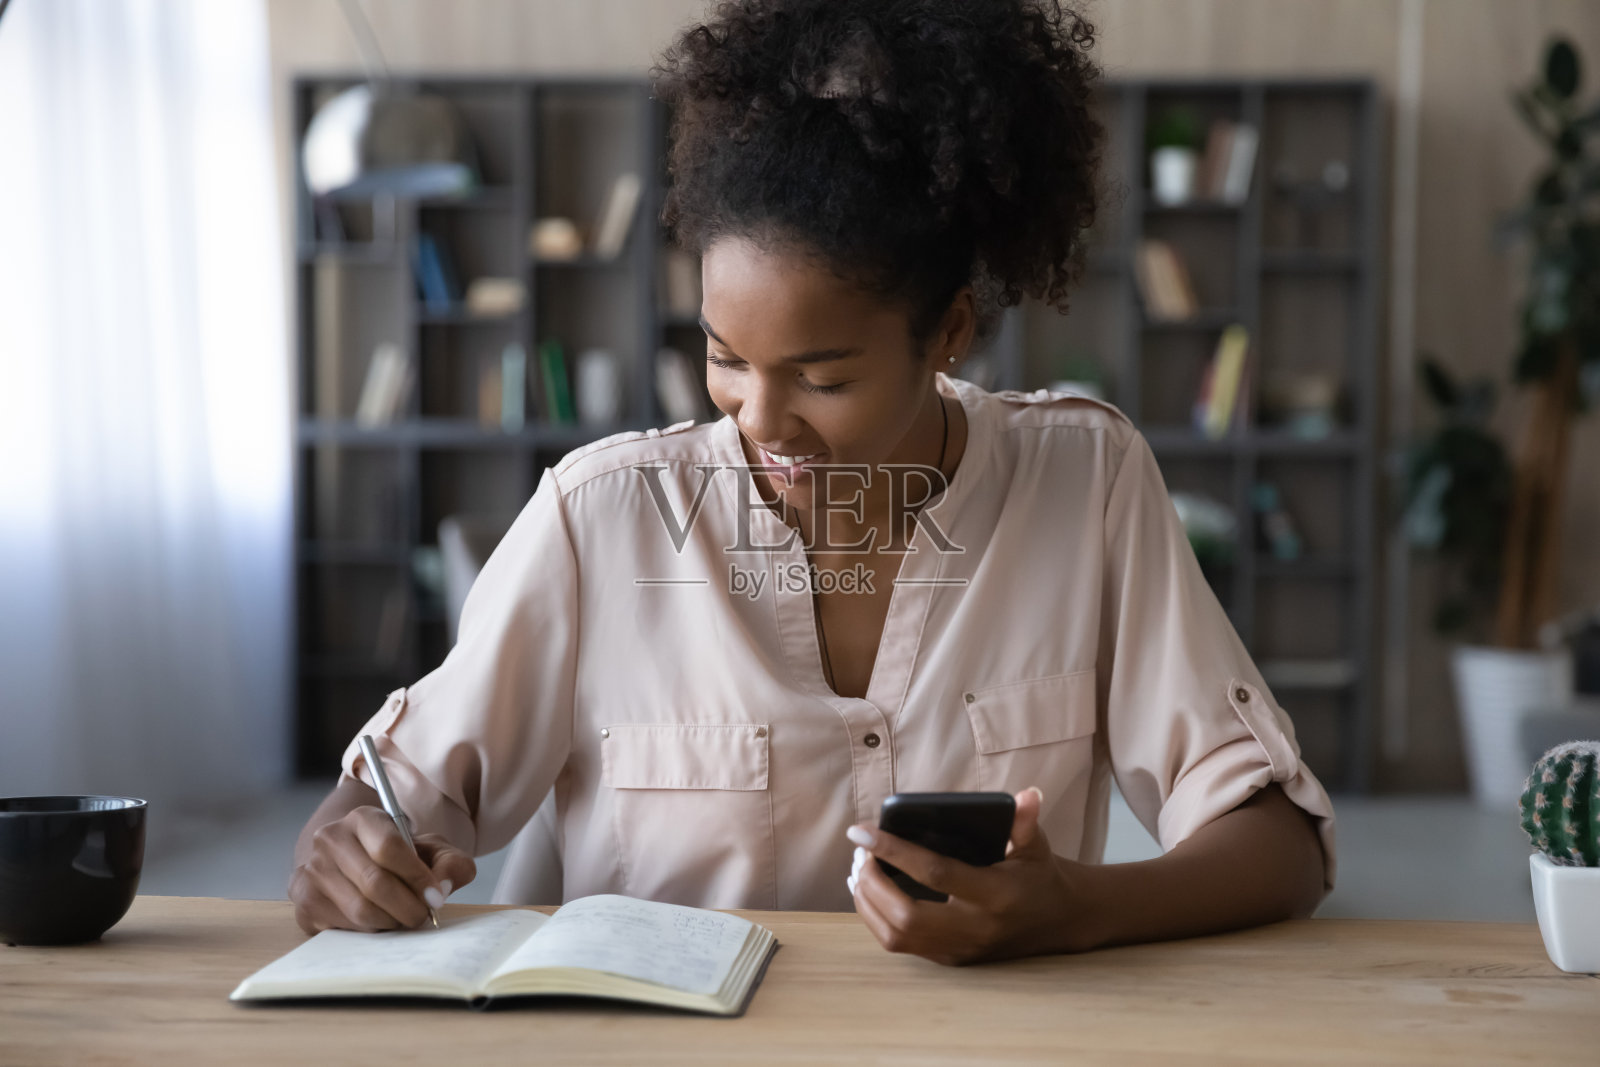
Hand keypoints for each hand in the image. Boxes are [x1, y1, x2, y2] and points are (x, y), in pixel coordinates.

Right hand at [289, 806, 475, 935]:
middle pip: (375, 883)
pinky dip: (369, 931)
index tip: (435, 896)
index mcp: (363, 818)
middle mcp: (330, 839)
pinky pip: (344, 927)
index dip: (417, 877)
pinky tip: (377, 921)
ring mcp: (312, 871)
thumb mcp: (431, 851)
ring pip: (360, 910)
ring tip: (402, 918)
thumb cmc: (398, 858)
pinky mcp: (303, 903)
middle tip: (422, 916)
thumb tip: (441, 889)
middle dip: (407, 906)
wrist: (351, 865)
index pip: (389, 847)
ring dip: (390, 922)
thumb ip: (450, 863)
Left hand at [846, 786, 1100, 964]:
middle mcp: (976, 928)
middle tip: (860, 853)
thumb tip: (1027, 794)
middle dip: (873, 884)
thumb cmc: (1039, 874)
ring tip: (859, 870)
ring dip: (868, 903)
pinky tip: (869, 893)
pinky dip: (877, 919)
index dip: (894, 851)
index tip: (861, 830)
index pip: (935, 873)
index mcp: (996, 895)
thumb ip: (1026, 821)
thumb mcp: (1036, 845)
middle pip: (906, 917)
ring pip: (897, 937)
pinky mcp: (951, 959)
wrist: (1059, 921)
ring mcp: (961, 949)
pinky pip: (903, 946)